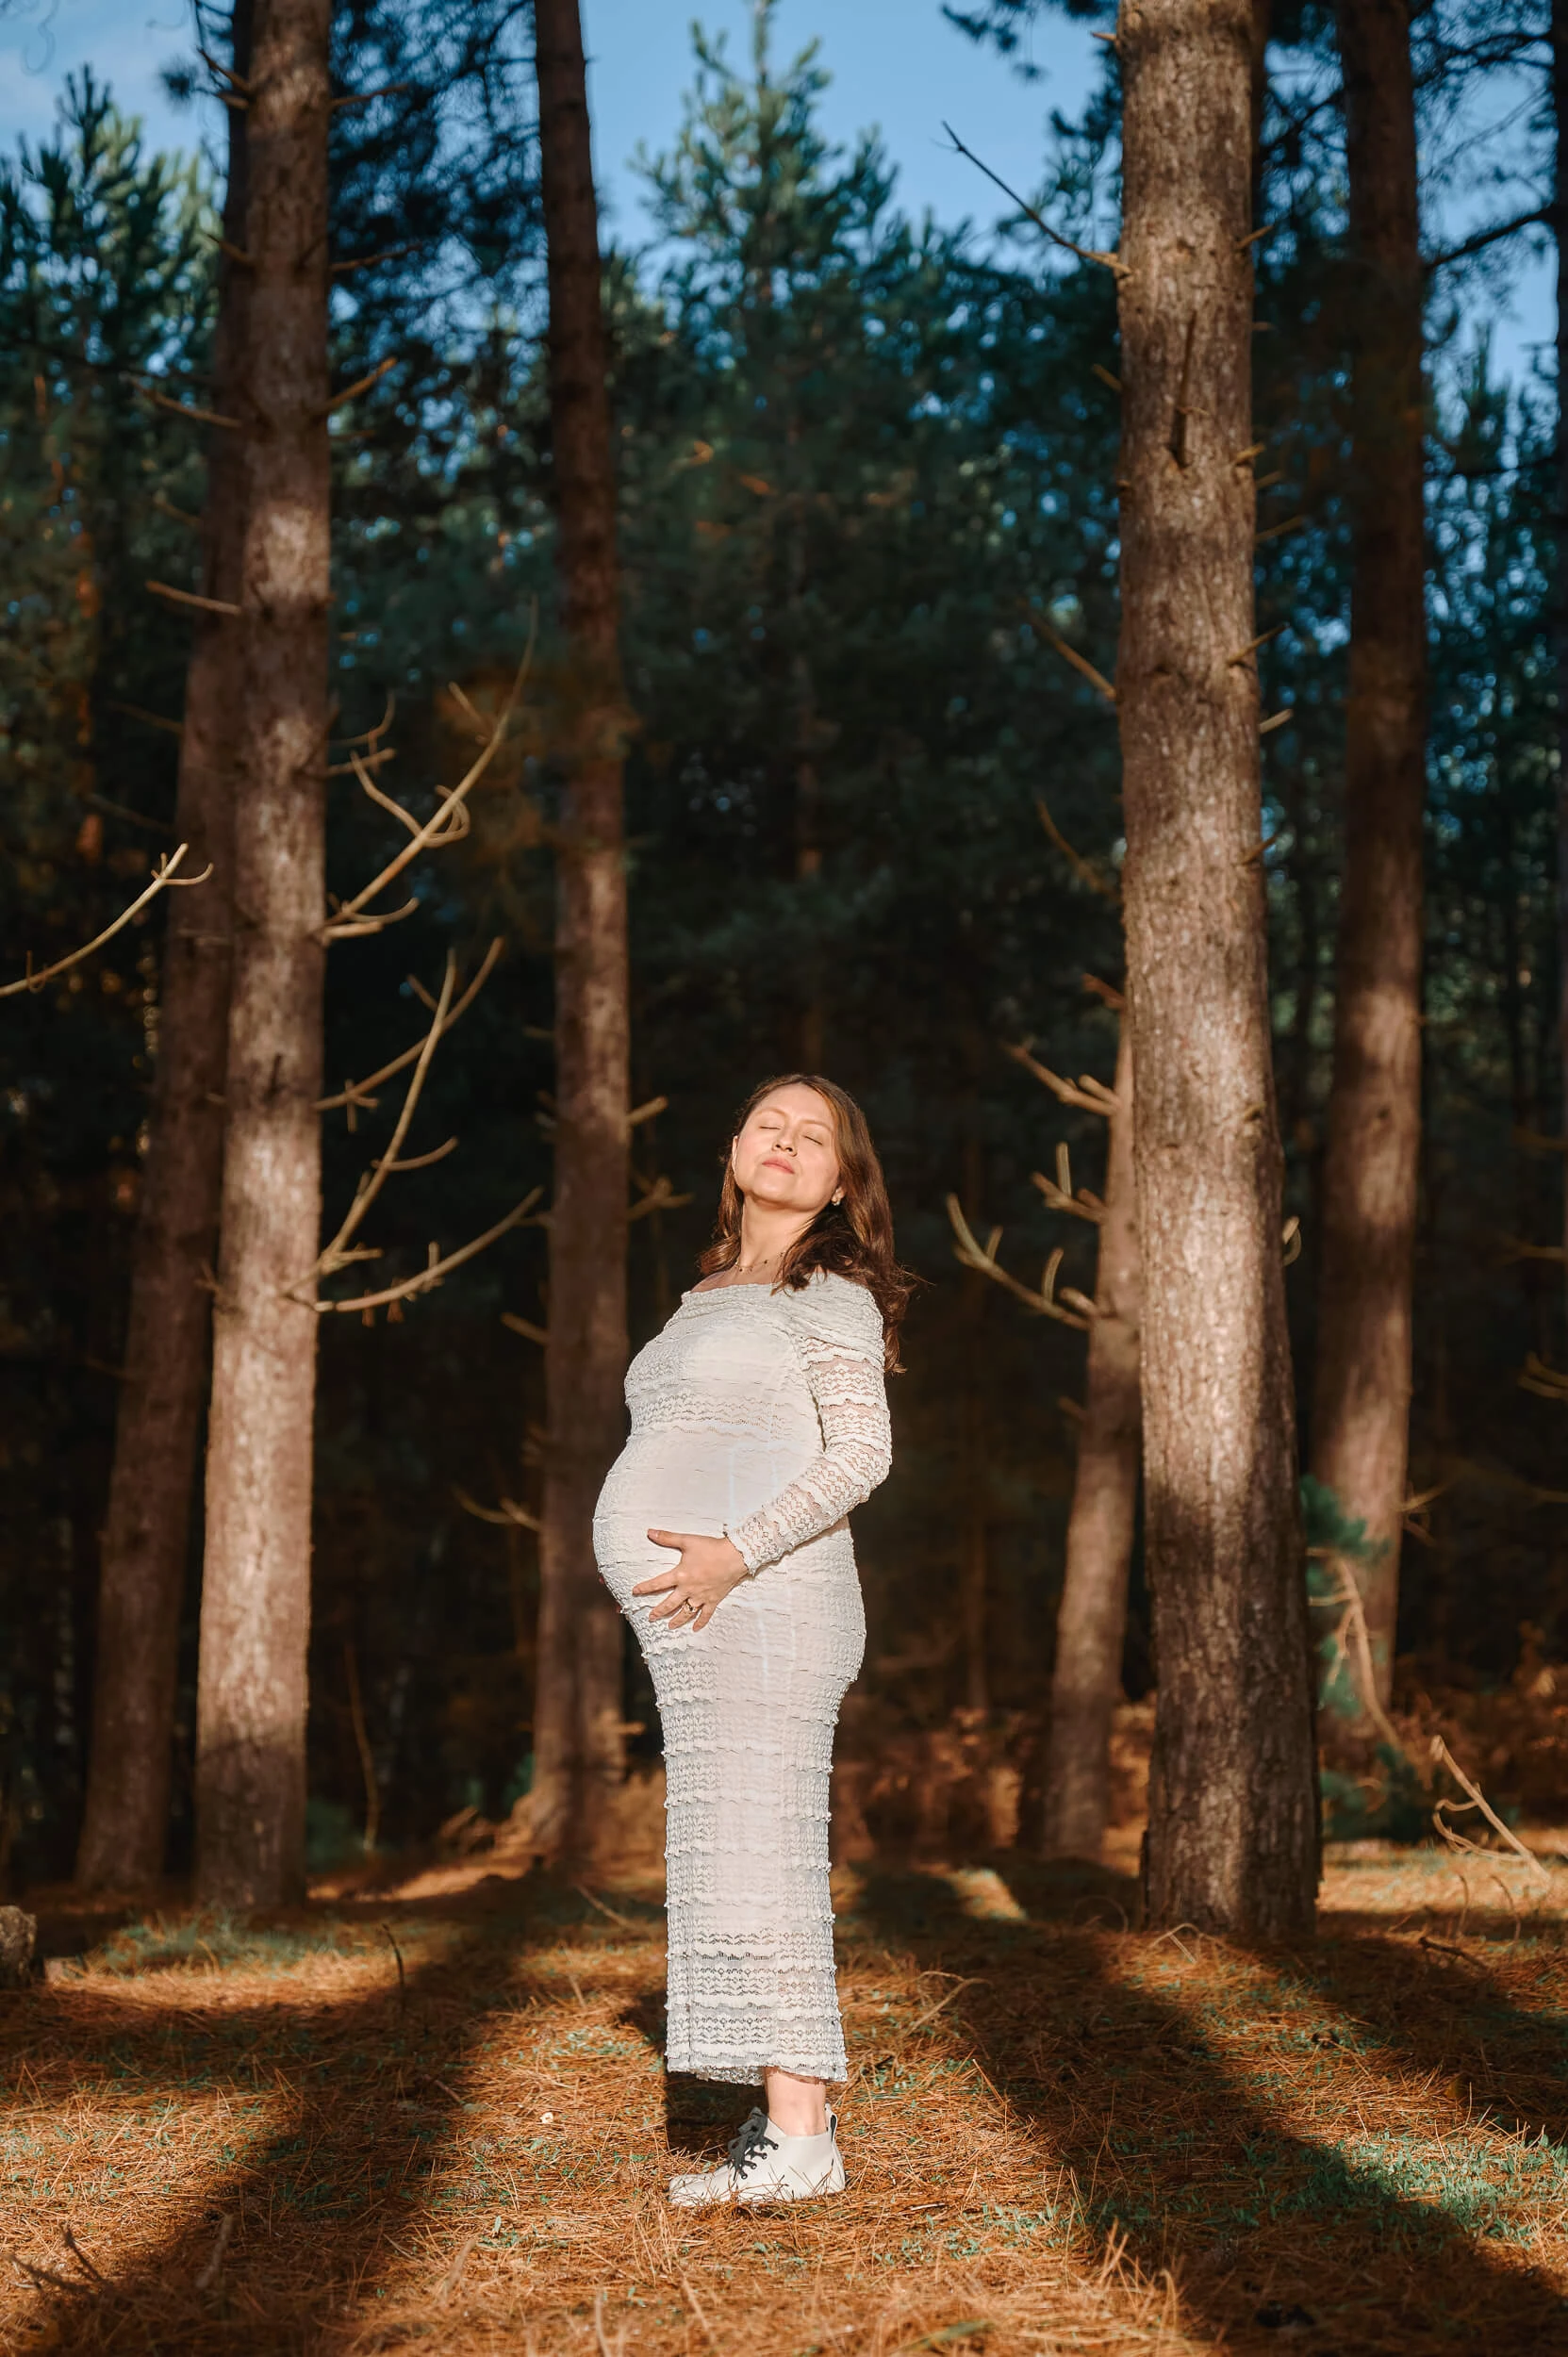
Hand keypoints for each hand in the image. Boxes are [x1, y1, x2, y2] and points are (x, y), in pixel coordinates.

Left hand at [634, 1531, 749, 1629]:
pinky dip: (701, 1622)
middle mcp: (689, 1589)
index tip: (635, 1592)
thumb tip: (650, 1532)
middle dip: (659, 1611)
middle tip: (651, 1617)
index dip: (645, 1588)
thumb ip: (667, 1538)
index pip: (658, 1583)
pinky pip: (706, 1614)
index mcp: (680, 1575)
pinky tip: (696, 1629)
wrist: (734, 1556)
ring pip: (686, 1612)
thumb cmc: (711, 1548)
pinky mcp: (713, 1599)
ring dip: (677, 1620)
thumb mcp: (687, 1541)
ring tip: (669, 1626)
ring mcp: (701, 1596)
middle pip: (670, 1603)